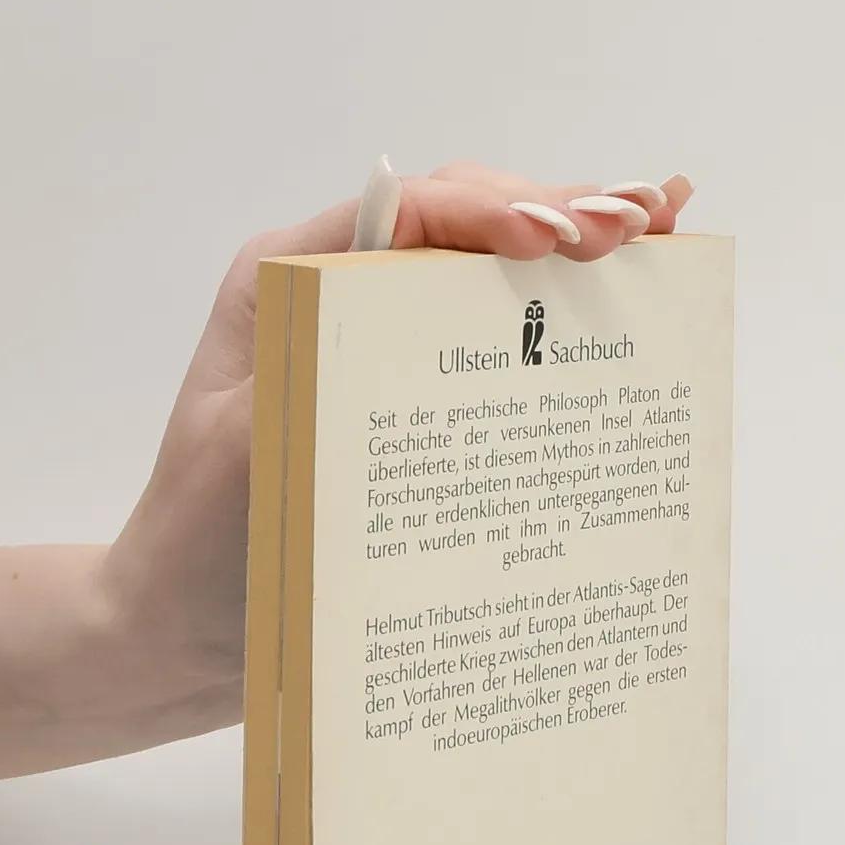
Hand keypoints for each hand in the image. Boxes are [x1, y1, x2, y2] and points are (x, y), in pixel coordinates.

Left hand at [101, 165, 694, 715]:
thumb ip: (317, 359)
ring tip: (660, 230)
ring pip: (492, 273)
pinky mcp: (418, 402)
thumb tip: (413, 284)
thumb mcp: (250, 447)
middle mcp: (343, 293)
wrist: (184, 634)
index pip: (413, 211)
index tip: (560, 240)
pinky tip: (627, 288)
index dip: (497, 211)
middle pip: (468, 223)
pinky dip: (560, 317)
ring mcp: (386, 345)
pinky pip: (494, 343)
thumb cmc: (204, 547)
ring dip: (576, 248)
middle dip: (561, 212)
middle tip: (643, 221)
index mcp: (294, 279)